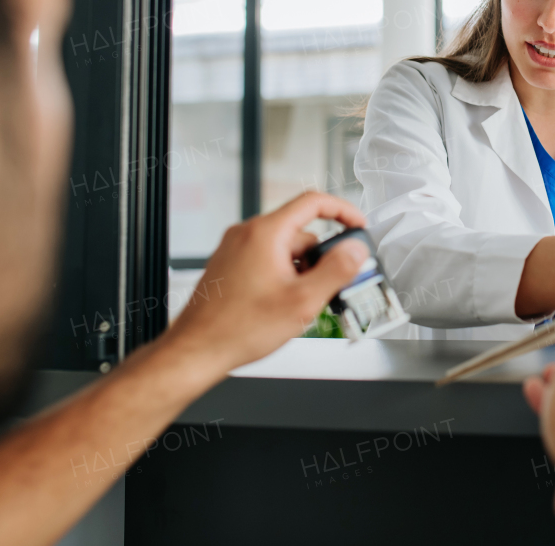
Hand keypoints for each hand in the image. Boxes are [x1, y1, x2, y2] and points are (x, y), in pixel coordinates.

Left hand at [164, 191, 368, 377]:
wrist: (197, 350)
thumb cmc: (237, 328)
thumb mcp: (302, 301)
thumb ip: (336, 271)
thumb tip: (355, 251)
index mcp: (265, 233)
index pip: (313, 203)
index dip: (343, 211)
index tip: (357, 225)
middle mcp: (247, 234)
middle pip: (300, 232)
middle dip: (320, 258)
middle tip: (329, 286)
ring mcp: (235, 249)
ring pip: (284, 249)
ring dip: (301, 271)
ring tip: (299, 305)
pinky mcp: (230, 265)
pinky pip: (267, 259)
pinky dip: (282, 275)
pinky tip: (281, 305)